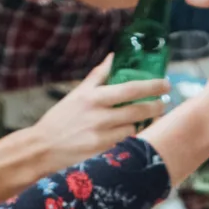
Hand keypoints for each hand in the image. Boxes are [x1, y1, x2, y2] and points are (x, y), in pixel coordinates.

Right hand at [27, 56, 165, 170]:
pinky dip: (128, 137)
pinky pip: (124, 143)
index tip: (165, 84)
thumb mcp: (78, 94)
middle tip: (163, 103)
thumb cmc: (61, 119)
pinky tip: (125, 134)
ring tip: (140, 118)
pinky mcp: (103, 152)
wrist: (43, 148)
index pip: (130, 88)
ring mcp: (102, 136)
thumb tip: (114, 57)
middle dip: (155, 106)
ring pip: (133, 128)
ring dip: (140, 123)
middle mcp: (99, 116)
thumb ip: (98, 76)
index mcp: (94, 97)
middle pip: (138, 110)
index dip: (152, 86)